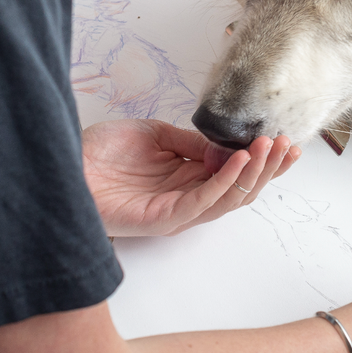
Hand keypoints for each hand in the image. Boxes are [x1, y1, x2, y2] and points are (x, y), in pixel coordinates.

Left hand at [81, 119, 300, 236]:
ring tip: (268, 147)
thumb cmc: (101, 153)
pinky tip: (238, 158)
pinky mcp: (165, 218)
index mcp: (188, 178)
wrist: (65, 163)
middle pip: (242, 190)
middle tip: (286, 145)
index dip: (263, 160)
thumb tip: (226, 144)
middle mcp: (188, 197)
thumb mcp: (156, 134)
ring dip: (254, 173)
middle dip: (269, 168)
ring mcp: (178, 210)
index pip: (237, 174)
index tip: (284, 140)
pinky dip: (226, 180)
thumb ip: (191, 142)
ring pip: (230, 199)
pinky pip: (204, 201)